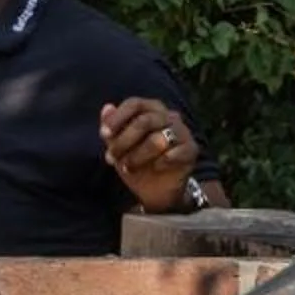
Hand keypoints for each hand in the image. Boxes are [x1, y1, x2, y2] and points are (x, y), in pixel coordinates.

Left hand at [101, 96, 197, 211]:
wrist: (158, 190)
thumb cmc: (137, 161)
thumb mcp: (119, 146)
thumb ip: (112, 128)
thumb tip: (106, 108)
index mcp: (151, 109)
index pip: (135, 104)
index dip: (118, 118)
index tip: (104, 135)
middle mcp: (169, 116)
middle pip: (144, 121)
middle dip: (123, 142)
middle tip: (111, 158)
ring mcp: (182, 132)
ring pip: (157, 140)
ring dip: (137, 156)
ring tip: (128, 167)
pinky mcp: (191, 149)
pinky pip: (172, 154)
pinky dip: (159, 164)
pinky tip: (154, 169)